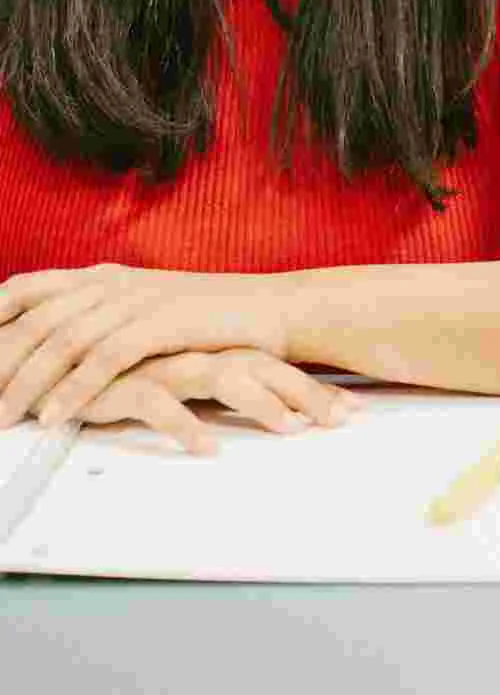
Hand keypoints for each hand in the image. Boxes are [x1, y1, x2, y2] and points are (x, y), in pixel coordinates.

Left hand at [0, 263, 289, 430]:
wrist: (276, 310)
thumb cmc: (217, 319)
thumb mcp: (151, 312)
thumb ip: (106, 322)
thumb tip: (59, 351)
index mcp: (107, 276)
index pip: (28, 289)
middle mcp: (116, 281)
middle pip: (37, 319)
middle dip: (1, 363)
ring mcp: (140, 298)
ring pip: (63, 339)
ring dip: (27, 383)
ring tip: (5, 418)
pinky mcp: (164, 320)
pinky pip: (105, 356)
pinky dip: (74, 386)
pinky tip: (55, 414)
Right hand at [70, 350, 359, 456]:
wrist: (63, 354)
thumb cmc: (129, 368)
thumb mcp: (184, 374)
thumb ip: (226, 383)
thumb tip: (276, 408)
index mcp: (216, 347)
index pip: (278, 365)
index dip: (315, 388)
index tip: (352, 410)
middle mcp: (198, 350)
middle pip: (265, 368)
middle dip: (307, 394)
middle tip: (341, 419)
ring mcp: (165, 364)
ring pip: (224, 378)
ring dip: (261, 403)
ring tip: (290, 428)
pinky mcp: (126, 383)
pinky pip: (159, 404)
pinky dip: (185, 426)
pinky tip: (208, 448)